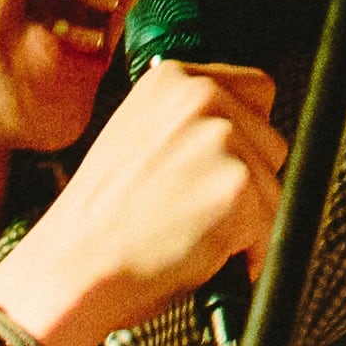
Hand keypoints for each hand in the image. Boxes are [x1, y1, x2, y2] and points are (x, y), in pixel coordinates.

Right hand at [0, 58, 281, 345]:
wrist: (72, 266)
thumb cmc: (99, 220)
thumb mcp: (138, 137)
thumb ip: (188, 123)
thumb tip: (242, 133)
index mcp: (173, 79)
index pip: (256, 90)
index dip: (245, 138)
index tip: (222, 167)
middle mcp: (201, 97)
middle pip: (271, 140)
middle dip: (248, 179)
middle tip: (196, 207)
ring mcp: (222, 139)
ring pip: (273, 187)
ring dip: (248, 218)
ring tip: (191, 229)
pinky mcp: (238, 186)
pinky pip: (272, 226)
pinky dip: (248, 251)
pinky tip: (202, 250)